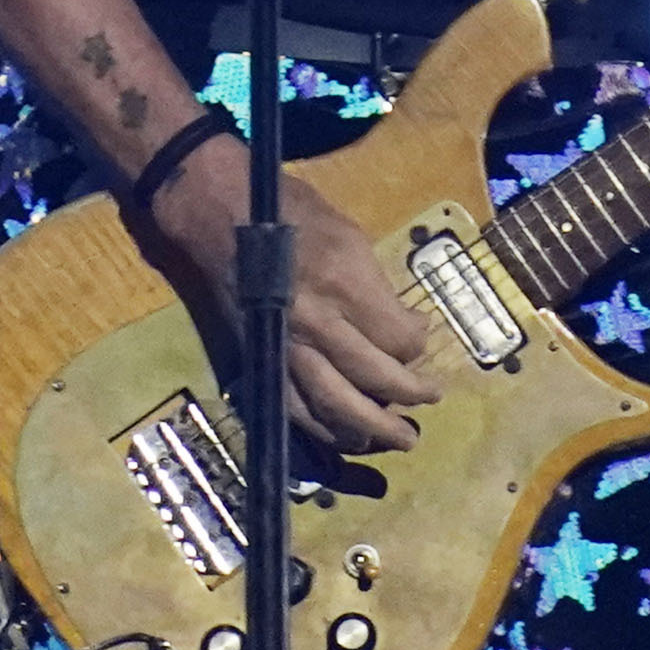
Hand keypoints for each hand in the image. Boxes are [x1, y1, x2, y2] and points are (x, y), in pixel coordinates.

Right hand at [131, 128, 444, 458]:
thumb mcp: (350, 235)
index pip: (398, 339)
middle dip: (411, 394)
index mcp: (342, 284)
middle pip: (375, 378)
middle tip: (431, 399)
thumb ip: (380, 288)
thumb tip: (412, 326)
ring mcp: (285, 347)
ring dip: (374, 427)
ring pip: (336, 406)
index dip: (418, 345)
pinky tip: (350, 436)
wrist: (218, 218)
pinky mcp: (261, 361)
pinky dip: (327, 430)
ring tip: (402, 436)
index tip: (422, 338)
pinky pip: (297, 410)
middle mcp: (316, 323)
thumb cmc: (289, 213)